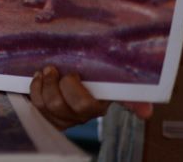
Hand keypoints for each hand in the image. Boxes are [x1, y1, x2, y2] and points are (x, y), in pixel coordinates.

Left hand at [30, 65, 152, 129]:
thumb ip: (104, 65)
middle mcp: (91, 111)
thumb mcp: (87, 64)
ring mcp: (70, 118)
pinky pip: (40, 107)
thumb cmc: (69, 69)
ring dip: (47, 84)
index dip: (138, 106)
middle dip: (65, 84)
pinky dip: (36, 89)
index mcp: (106, 95)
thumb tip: (142, 97)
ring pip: (56, 105)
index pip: (128, 101)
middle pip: (82, 105)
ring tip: (47, 71)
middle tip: (57, 70)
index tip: (146, 111)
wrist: (45, 75)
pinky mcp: (51, 119)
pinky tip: (39, 79)